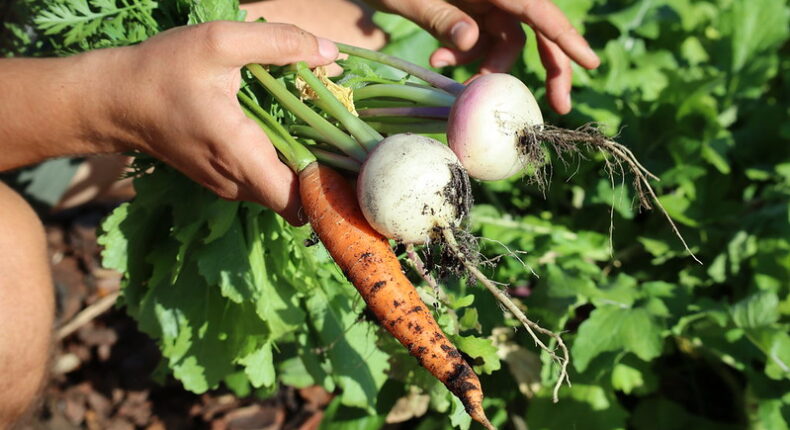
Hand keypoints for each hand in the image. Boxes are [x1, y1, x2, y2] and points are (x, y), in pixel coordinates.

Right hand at [106, 21, 337, 223]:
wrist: (112, 100)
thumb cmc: (162, 71)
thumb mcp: (218, 42)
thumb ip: (278, 44)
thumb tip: (332, 55)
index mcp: (241, 156)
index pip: (299, 203)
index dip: (330, 188)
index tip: (350, 159)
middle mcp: (237, 183)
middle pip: (298, 200)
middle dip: (326, 174)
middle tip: (345, 137)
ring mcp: (229, 186)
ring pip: (283, 193)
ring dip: (305, 168)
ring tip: (322, 130)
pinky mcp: (223, 180)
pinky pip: (266, 182)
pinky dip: (284, 164)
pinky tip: (291, 131)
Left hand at [367, 0, 599, 113]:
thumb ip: (441, 16)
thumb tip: (471, 41)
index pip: (538, 11)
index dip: (566, 38)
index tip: (591, 64)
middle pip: (536, 29)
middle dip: (549, 67)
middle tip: (558, 106)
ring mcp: (483, 2)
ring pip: (504, 43)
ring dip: (483, 67)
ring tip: (449, 76)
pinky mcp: (469, 12)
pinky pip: (480, 42)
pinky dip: (464, 56)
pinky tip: (437, 61)